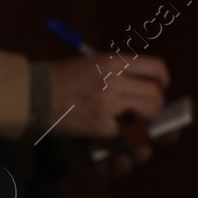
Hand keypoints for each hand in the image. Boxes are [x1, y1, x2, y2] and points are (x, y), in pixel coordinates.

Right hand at [45, 54, 168, 150]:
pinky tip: (116, 134)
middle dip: (156, 107)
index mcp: (114, 61)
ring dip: (146, 122)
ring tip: (135, 123)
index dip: (163, 81)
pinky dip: (125, 135)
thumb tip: (144, 84)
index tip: (160, 88)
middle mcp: (114, 80)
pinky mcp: (100, 125)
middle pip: (155, 95)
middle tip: (148, 112)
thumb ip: (117, 72)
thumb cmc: (61, 79)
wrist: (34, 94)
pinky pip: (127, 133)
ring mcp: (108, 103)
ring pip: (147, 115)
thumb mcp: (91, 63)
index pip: (156, 69)